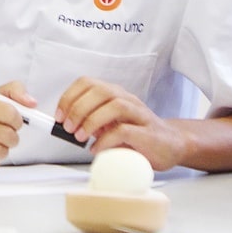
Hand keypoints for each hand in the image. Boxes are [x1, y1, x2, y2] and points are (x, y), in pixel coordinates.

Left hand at [55, 78, 186, 170]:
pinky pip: (124, 130)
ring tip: (80, 137)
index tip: (58, 115)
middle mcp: (127, 99)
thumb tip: (68, 125)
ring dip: (91, 121)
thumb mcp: (110, 124)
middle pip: (100, 90)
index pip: (88, 83)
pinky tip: (97, 149)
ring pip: (114, 105)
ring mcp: (139, 115)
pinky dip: (105, 140)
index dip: (69, 97)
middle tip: (67, 127)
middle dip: (78, 108)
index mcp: (115, 94)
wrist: (172, 144)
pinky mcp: (148, 133)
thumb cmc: (138, 134)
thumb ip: (92, 121)